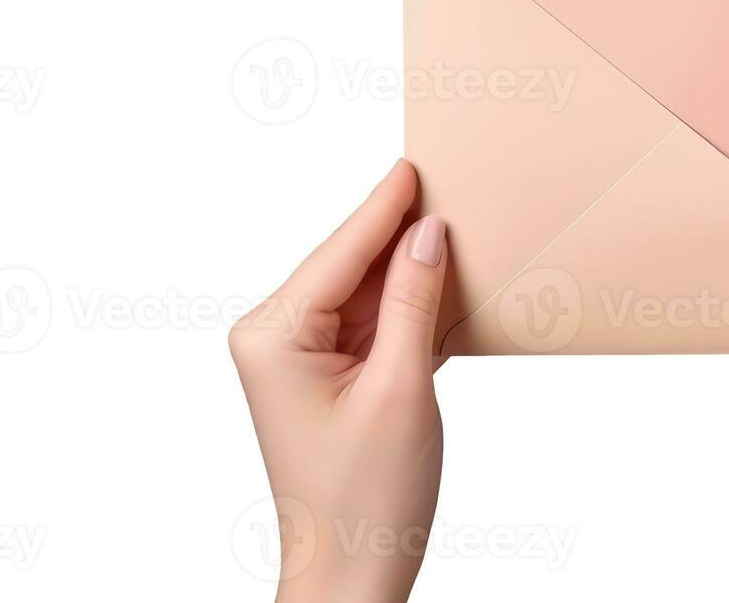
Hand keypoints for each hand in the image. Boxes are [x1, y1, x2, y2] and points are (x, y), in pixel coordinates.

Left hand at [229, 160, 448, 602]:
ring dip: (408, 272)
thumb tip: (427, 234)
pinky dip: (407, 310)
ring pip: (363, 294)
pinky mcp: (325, 380)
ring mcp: (297, 361)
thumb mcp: (402, 389)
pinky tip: (443, 286)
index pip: (340, 253)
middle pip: (348, 266)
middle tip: (445, 187)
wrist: (352, 575)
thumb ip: (413, 302)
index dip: (384, 209)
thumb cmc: (365, 499)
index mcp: (273, 336)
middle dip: (399, 234)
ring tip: (455, 230)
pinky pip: (370, 325)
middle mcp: (273, 340)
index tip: (413, 166)